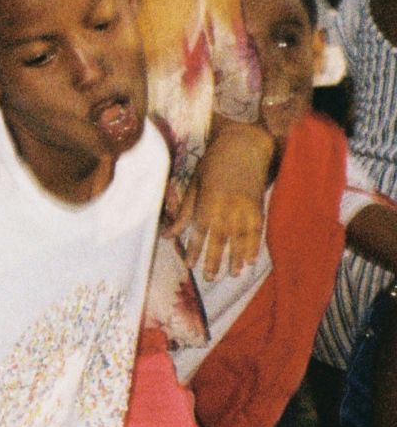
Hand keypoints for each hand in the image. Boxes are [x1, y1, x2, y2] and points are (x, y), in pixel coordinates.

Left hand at [167, 131, 269, 278]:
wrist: (242, 149)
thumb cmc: (212, 166)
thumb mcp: (193, 185)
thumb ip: (183, 212)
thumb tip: (167, 234)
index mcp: (207, 201)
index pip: (199, 231)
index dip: (193, 249)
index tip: (188, 265)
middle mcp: (227, 208)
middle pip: (220, 239)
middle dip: (214, 260)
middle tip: (209, 278)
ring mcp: (245, 209)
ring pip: (239, 239)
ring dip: (235, 258)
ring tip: (231, 275)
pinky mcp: (259, 208)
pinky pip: (257, 232)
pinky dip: (254, 247)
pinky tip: (250, 261)